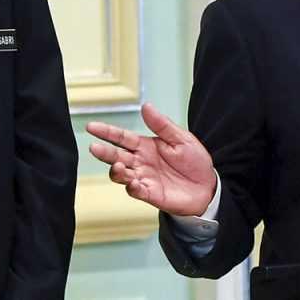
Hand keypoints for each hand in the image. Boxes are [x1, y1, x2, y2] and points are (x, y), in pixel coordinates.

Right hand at [86, 103, 215, 215]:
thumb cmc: (194, 161)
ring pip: (121, 175)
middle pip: (116, 156)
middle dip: (104, 152)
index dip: (106, 132)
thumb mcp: (181, 138)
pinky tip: (132, 183)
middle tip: (95, 148)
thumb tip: (146, 106)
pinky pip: (136, 191)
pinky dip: (132, 187)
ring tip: (118, 167)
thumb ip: (162, 125)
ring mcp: (144, 178)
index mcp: (145, 145)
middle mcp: (141, 162)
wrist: (208, 187)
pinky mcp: (150, 194)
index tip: (91, 127)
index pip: (122, 137)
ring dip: (116, 171)